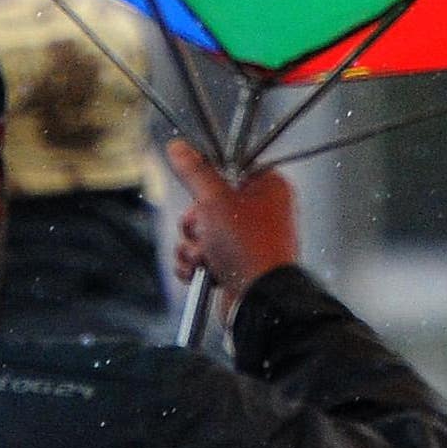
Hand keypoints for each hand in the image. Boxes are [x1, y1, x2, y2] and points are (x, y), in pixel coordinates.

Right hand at [167, 139, 300, 305]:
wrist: (259, 301)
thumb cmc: (247, 247)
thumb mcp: (214, 200)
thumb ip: (195, 172)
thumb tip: (178, 147)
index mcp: (268, 187)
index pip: (229, 170)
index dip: (208, 184)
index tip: (202, 194)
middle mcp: (261, 211)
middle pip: (208, 203)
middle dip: (195, 223)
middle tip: (202, 232)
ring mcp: (248, 240)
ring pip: (201, 232)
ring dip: (192, 246)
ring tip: (203, 258)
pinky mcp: (235, 264)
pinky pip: (202, 256)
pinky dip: (194, 264)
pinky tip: (198, 273)